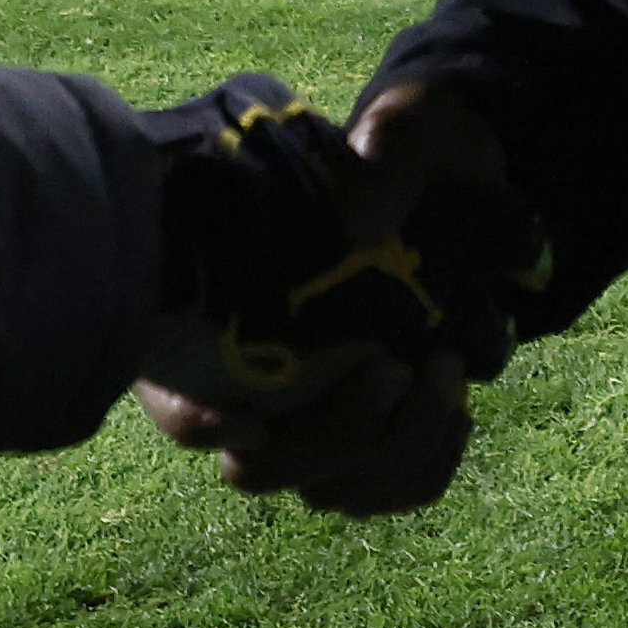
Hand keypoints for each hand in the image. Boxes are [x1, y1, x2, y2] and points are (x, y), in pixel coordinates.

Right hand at [137, 79, 523, 516]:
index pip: (171, 397)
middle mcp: (252, 386)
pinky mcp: (372, 442)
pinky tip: (456, 411)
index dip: (196, 423)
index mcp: (216, 316)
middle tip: (391, 367)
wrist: (455, 183)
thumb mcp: (400, 134)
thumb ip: (381, 160)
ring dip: (391, 450)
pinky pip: (386, 493)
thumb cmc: (404, 155)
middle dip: (332, 435)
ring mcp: (313, 424)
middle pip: (260, 469)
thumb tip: (368, 225)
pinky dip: (425, 467)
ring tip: (442, 375)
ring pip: (330, 491)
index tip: (250, 416)